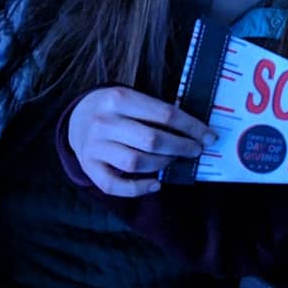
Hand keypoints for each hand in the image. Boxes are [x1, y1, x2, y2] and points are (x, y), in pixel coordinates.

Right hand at [69, 86, 214, 197]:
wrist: (77, 116)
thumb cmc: (117, 109)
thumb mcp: (133, 99)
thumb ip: (158, 112)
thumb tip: (197, 131)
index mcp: (119, 98)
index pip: (165, 114)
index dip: (192, 127)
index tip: (209, 136)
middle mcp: (104, 122)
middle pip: (152, 140)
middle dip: (182, 147)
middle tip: (196, 150)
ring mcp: (94, 147)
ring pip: (136, 163)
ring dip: (163, 164)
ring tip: (175, 160)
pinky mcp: (88, 167)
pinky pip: (115, 185)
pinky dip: (138, 188)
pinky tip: (156, 184)